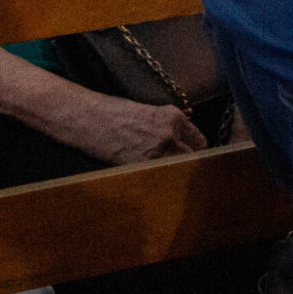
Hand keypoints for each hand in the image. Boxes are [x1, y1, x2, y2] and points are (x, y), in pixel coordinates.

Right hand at [56, 89, 207, 164]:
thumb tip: (182, 143)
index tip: (191, 157)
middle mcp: (171, 133)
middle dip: (187, 164)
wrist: (92, 119)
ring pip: (179, 169)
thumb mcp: (151, 113)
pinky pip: (160, 177)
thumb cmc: (117, 114)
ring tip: (169, 178)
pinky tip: (153, 181)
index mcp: (175, 117)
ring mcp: (158, 150)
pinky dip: (158, 179)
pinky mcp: (142, 165)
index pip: (200, 141)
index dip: (194, 151)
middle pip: (194, 158)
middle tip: (180, 170)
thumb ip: (170, 126)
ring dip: (175, 173)